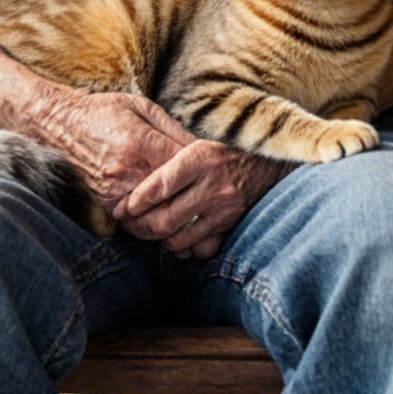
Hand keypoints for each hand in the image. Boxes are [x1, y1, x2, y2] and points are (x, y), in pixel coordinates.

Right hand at [28, 85, 194, 210]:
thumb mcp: (141, 106)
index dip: (202, 170)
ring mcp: (116, 192)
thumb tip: (200, 146)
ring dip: (175, 216)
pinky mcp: (105, 204)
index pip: (185, 167)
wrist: (58, 124)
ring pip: (157, 217)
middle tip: (207, 196)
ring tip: (190, 210)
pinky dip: (151, 223)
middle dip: (193, 198)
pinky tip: (163, 214)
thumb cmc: (102, 111)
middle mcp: (129, 172)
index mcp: (142, 144)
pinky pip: (135, 224)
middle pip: (174, 198)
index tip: (212, 168)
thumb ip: (172, 128)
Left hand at [112, 139, 287, 258]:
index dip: (135, 201)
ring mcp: (224, 207)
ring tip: (148, 232)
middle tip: (129, 225)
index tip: (122, 208)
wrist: (269, 161)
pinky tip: (175, 239)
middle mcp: (212, 183)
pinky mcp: (231, 223)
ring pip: (178, 237)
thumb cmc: (225, 151)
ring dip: (158, 240)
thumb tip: (136, 189)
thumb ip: (170, 163)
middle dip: (140, 226)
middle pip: (165, 217)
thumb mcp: (198, 145)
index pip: (158, 186)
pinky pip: (199, 247)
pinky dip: (183, 248)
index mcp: (200, 157)